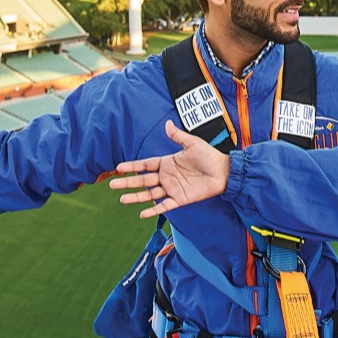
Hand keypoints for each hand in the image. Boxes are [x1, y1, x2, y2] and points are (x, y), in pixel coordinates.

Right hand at [109, 121, 231, 217]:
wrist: (224, 171)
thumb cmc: (209, 156)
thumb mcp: (192, 143)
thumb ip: (178, 136)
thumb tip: (167, 123)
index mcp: (167, 163)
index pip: (145, 165)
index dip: (132, 166)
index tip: (118, 167)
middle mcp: (167, 176)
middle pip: (143, 180)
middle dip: (128, 182)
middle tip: (112, 184)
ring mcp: (172, 189)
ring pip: (150, 194)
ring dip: (136, 197)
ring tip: (122, 199)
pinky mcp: (180, 199)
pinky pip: (165, 206)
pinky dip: (154, 210)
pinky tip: (142, 213)